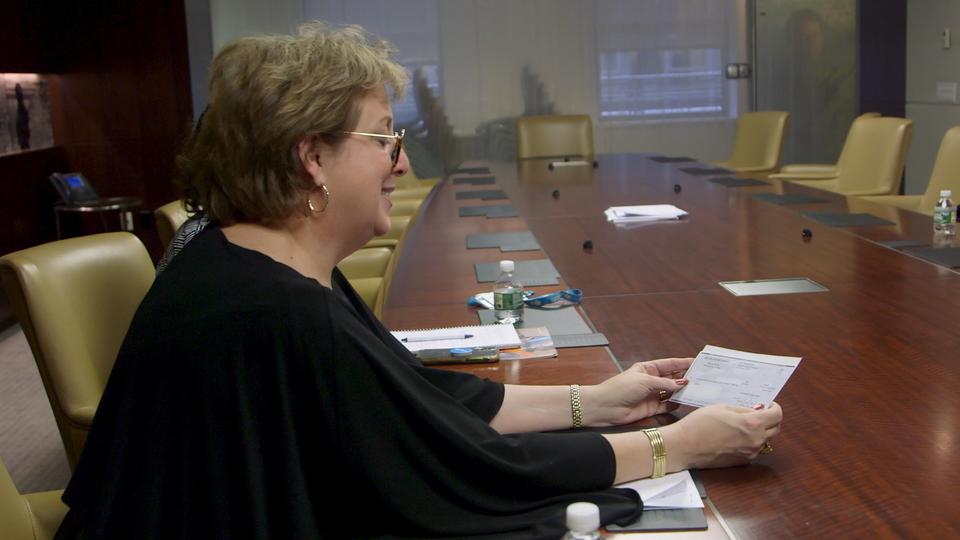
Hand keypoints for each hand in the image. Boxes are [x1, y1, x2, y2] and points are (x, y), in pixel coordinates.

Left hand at [581, 358, 692, 426]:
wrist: (605, 407)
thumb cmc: (621, 388)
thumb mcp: (645, 381)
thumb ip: (665, 382)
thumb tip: (683, 382)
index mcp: (648, 368)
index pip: (670, 364)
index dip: (684, 363)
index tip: (699, 363)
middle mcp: (651, 380)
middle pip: (673, 377)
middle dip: (686, 377)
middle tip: (704, 378)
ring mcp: (652, 394)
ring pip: (672, 392)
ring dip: (683, 391)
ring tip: (699, 390)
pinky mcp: (651, 408)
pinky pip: (667, 405)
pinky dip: (676, 404)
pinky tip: (686, 402)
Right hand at [663, 402, 782, 470]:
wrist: (683, 446)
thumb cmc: (699, 424)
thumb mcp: (722, 407)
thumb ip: (743, 410)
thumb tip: (757, 411)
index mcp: (752, 424)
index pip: (777, 415)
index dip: (774, 407)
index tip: (768, 404)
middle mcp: (755, 441)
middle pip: (775, 429)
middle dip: (770, 419)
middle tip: (758, 412)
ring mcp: (750, 453)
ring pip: (764, 440)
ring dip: (760, 431)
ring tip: (743, 424)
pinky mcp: (742, 462)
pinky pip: (753, 449)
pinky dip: (750, 441)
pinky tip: (735, 436)